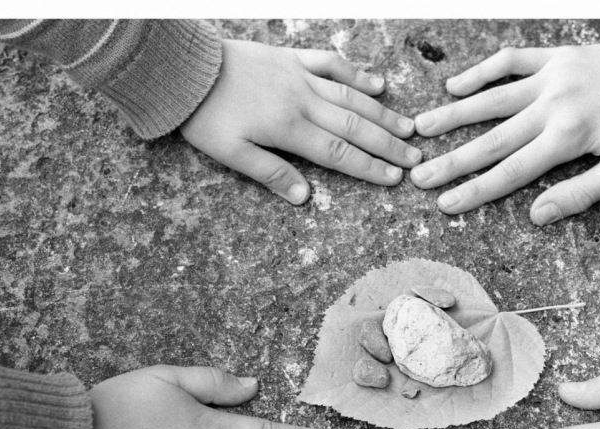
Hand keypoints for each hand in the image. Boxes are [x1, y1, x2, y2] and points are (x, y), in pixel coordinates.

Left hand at [180, 40, 421, 202]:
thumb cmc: (205, 116)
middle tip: (415, 158)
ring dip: (382, 114)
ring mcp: (300, 76)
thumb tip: (304, 198)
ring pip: (351, 96)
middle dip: (387, 145)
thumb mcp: (231, 154)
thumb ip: (270, 174)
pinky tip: (377, 84)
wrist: (185, 68)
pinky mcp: (292, 59)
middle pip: (355, 126)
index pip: (339, 152)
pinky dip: (356, 73)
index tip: (395, 179)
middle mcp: (302, 100)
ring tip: (408, 128)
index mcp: (288, 128)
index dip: (369, 167)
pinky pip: (331, 63)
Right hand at [410, 42, 599, 224]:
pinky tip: (455, 84)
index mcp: (569, 137)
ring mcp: (551, 76)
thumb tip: (537, 215)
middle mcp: (552, 105)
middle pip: (492, 138)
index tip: (444, 205)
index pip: (511, 171)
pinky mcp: (555, 56)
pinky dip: (481, 71)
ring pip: (491, 98)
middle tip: (417, 176)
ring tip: (420, 128)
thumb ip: (582, 192)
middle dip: (451, 160)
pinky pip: (510, 60)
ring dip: (453, 114)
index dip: (474, 190)